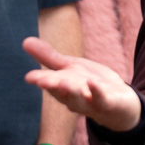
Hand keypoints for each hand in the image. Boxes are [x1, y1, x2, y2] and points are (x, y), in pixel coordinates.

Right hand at [23, 36, 142, 132]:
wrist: (119, 102)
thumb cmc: (89, 83)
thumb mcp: (70, 67)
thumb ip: (49, 57)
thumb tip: (25, 41)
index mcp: (63, 87)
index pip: (50, 84)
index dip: (39, 80)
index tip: (29, 76)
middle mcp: (74, 98)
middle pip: (62, 93)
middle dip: (52, 87)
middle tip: (42, 81)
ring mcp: (91, 102)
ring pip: (79, 100)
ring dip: (72, 92)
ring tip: (64, 82)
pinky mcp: (109, 104)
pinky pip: (102, 100)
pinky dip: (97, 92)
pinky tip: (92, 82)